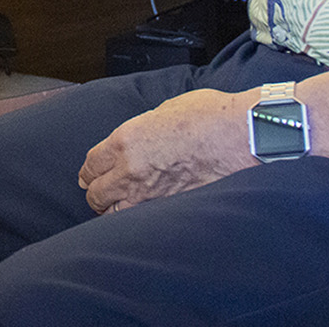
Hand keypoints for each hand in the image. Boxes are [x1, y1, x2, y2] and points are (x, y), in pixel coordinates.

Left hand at [76, 88, 254, 212]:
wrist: (240, 136)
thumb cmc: (210, 116)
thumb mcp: (165, 108)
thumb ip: (144, 126)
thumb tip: (141, 134)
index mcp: (126, 139)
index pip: (91, 164)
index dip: (88, 171)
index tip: (89, 175)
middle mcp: (131, 169)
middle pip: (96, 192)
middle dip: (95, 192)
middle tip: (98, 191)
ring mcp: (150, 193)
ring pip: (113, 212)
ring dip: (111, 209)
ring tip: (115, 207)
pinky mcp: (170, 208)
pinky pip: (140, 220)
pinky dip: (135, 220)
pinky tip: (138, 216)